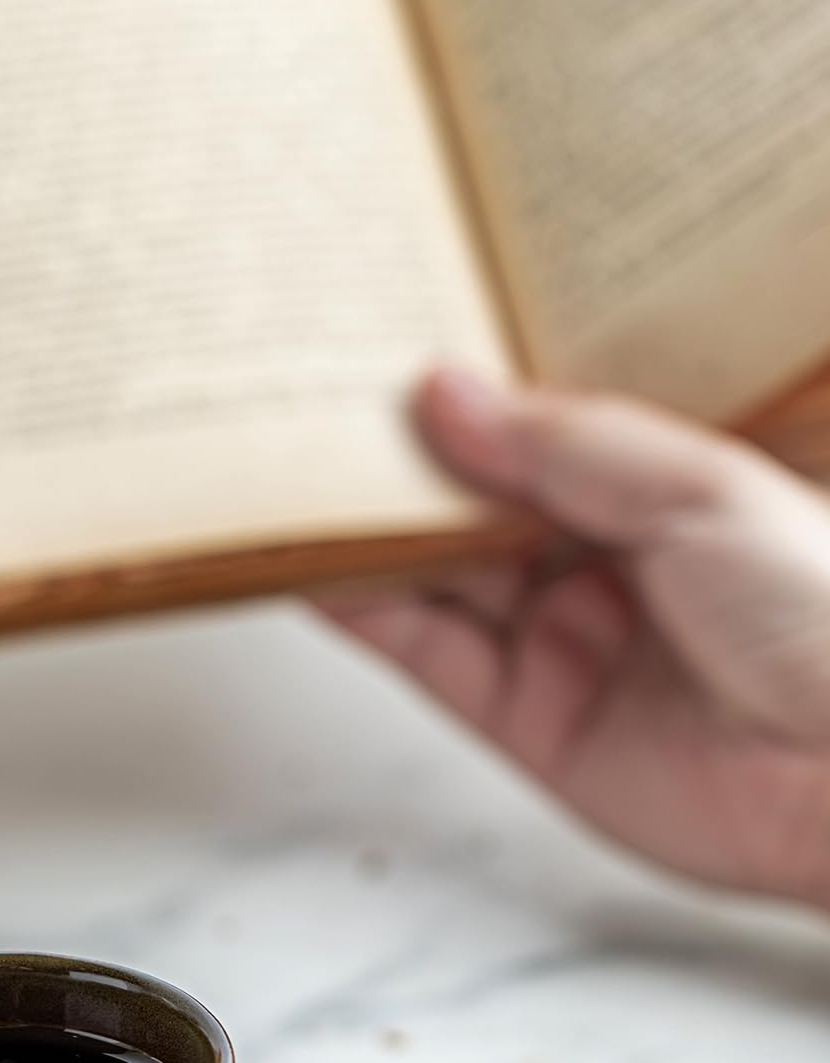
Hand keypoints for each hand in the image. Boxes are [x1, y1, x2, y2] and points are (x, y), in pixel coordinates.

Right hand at [320, 369, 829, 910]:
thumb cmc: (826, 621)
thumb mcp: (700, 489)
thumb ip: (563, 446)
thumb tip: (445, 391)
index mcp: (663, 488)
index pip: (537, 425)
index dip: (466, 389)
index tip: (385, 340)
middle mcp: (604, 560)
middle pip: (473, 497)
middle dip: (399, 453)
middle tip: (314, 393)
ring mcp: (560, 640)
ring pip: (436, 573)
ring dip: (364, 527)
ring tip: (287, 465)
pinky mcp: (523, 721)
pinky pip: (426, 654)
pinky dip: (365, 610)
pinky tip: (315, 560)